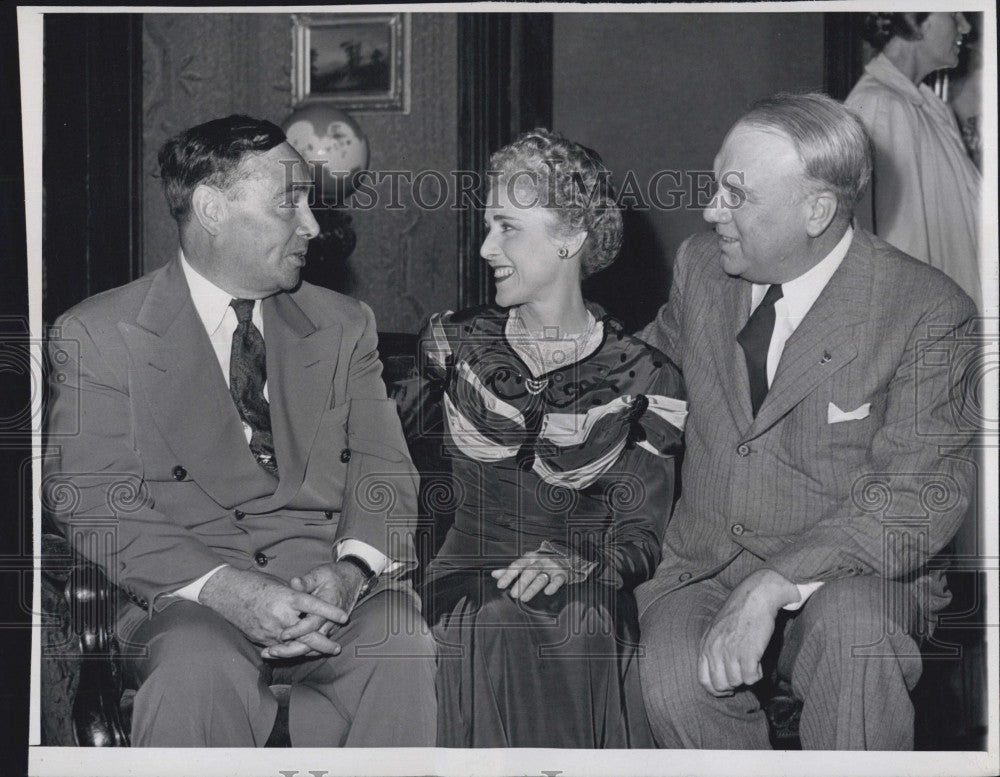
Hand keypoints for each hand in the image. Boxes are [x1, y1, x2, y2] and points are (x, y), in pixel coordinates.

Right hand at [198, 566, 348, 653]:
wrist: (226, 593)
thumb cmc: (254, 583)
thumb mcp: (279, 584)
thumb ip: (295, 595)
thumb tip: (309, 604)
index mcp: (287, 597)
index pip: (313, 605)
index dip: (329, 611)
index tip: (344, 617)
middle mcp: (280, 615)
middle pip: (307, 633)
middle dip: (324, 643)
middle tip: (337, 648)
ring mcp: (270, 629)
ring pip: (295, 645)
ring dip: (310, 650)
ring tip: (323, 653)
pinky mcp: (261, 638)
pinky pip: (280, 648)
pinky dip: (292, 651)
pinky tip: (302, 653)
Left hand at [263, 561, 366, 659]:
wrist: (352, 580)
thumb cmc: (333, 576)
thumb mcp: (320, 575)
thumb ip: (306, 581)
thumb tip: (294, 582)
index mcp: (328, 606)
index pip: (313, 623)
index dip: (298, 630)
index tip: (282, 635)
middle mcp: (331, 620)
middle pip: (312, 642)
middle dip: (292, 649)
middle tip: (272, 651)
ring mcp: (330, 627)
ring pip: (313, 647)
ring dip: (293, 652)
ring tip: (272, 653)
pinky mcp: (327, 631)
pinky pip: (314, 646)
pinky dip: (299, 650)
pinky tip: (282, 652)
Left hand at [491, 550, 575, 601]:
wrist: (565, 558)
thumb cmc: (541, 563)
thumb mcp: (526, 563)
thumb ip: (511, 570)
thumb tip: (494, 574)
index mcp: (529, 558)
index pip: (517, 565)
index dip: (508, 575)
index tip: (500, 584)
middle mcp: (540, 561)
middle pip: (529, 572)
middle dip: (520, 583)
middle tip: (513, 594)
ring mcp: (551, 568)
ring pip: (541, 578)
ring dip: (532, 588)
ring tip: (524, 598)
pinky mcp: (562, 574)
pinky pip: (558, 580)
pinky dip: (553, 586)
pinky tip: (547, 592)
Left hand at [698, 569, 799, 696]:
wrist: (755, 597)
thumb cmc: (739, 614)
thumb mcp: (716, 630)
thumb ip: (713, 650)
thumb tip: (718, 674)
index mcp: (705, 645)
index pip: (703, 680)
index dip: (716, 689)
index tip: (728, 686)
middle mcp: (714, 649)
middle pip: (720, 685)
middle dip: (733, 685)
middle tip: (743, 674)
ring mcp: (730, 652)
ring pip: (736, 683)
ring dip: (747, 677)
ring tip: (751, 662)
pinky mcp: (748, 653)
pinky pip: (751, 678)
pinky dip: (757, 675)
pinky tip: (759, 662)